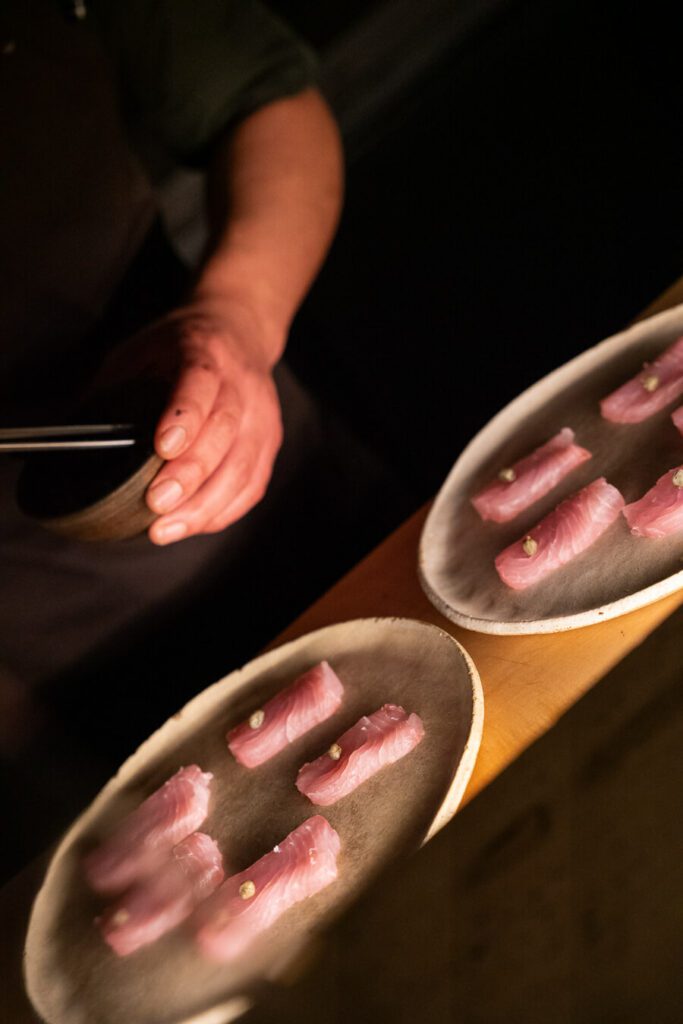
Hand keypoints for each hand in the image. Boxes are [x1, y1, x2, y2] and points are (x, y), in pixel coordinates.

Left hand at [102, 301, 282, 543]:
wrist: (237, 331)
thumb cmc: (178, 347)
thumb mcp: (136, 352)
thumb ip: (112, 391)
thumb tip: (72, 439)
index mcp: (204, 354)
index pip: (200, 385)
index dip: (184, 418)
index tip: (161, 448)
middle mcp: (241, 385)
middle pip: (224, 434)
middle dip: (190, 475)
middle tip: (156, 504)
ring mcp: (262, 417)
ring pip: (243, 468)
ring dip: (205, 505)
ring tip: (166, 529)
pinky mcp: (269, 443)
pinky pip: (252, 486)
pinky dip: (223, 511)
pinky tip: (193, 523)